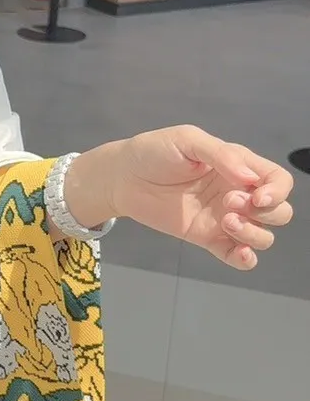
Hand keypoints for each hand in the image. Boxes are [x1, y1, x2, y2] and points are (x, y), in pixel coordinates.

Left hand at [80, 127, 294, 270]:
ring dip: (253, 233)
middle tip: (230, 203)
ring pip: (263, 236)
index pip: (278, 181)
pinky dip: (245, 259)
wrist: (122, 177)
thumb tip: (249, 179)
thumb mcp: (188, 140)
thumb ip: (221, 155)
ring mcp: (224, 218)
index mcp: (239, 166)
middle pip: (279, 212)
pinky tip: (238, 253)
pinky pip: (237, 256)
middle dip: (264, 212)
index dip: (277, 191)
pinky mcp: (207, 238)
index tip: (257, 196)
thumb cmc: (154, 151)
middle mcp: (237, 193)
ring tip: (224, 221)